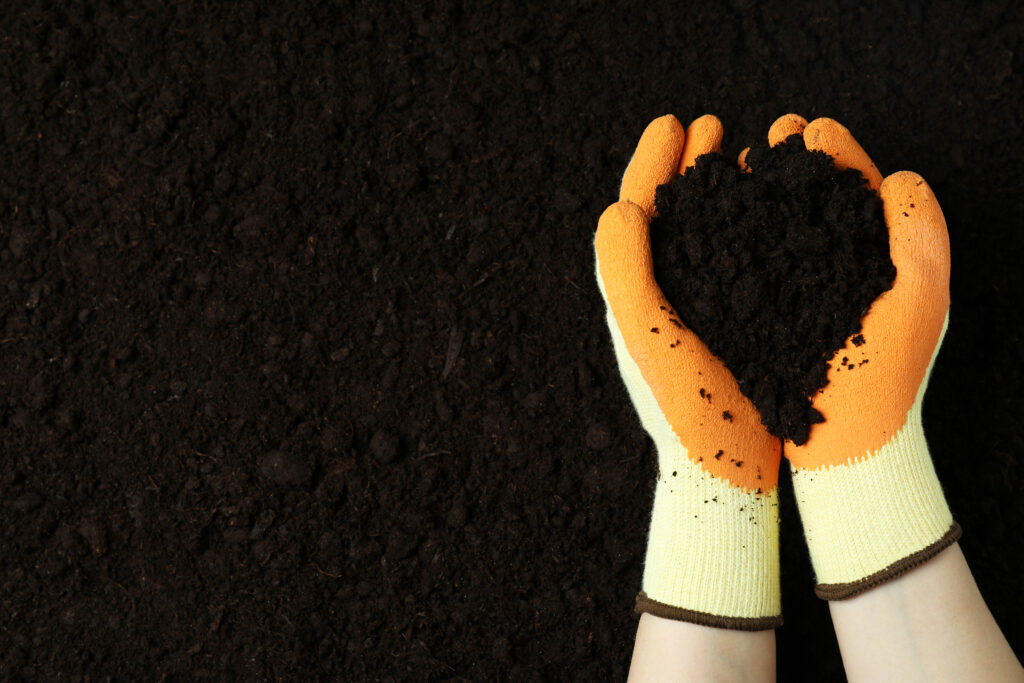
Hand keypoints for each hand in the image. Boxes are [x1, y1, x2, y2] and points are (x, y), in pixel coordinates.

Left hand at [594, 114, 781, 628]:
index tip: (674, 123)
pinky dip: (749, 228)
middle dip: (688, 168)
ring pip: (706, 235)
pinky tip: (774, 212)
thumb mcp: (650, 338)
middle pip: (671, 215)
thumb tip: (620, 207)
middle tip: (712, 125)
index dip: (651, 163)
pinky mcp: (733, 327)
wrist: (726, 472)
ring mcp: (697, 311)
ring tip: (744, 153)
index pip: (636, 212)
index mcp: (634, 294)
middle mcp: (661, 297)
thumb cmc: (685, 409)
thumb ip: (626, 272)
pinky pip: (737, 263)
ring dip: (720, 190)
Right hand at [770, 114, 957, 598]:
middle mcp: (835, 275)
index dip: (837, 155)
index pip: (857, 194)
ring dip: (758, 193)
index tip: (813, 128)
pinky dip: (732, 237)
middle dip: (793, 164)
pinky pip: (745, 268)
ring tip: (739, 161)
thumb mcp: (918, 302)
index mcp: (877, 262)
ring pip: (774, 231)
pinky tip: (716, 219)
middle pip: (812, 205)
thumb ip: (922, 235)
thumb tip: (902, 178)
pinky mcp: (762, 322)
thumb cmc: (884, 382)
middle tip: (775, 132)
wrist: (841, 452)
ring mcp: (796, 297)